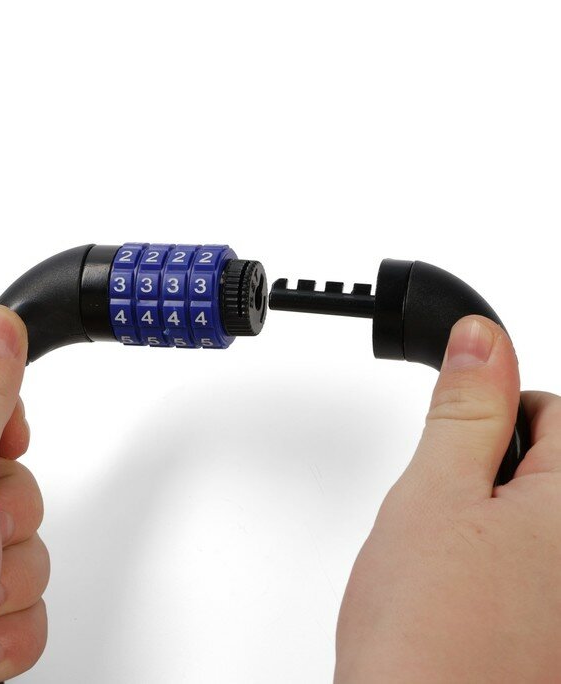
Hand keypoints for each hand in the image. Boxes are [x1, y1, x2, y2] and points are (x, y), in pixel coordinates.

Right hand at [335, 315, 560, 681]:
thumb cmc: (427, 636)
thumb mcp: (434, 492)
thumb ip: (465, 408)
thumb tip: (481, 338)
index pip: (551, 411)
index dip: (489, 417)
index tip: (456, 443)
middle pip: (547, 471)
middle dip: (492, 477)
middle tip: (448, 519)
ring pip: (533, 524)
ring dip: (494, 526)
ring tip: (452, 570)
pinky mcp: (552, 635)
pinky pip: (532, 574)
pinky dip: (502, 572)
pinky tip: (468, 603)